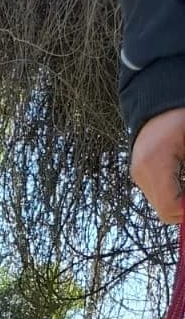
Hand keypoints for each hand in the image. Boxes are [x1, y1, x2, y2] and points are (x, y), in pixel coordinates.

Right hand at [131, 108, 184, 222]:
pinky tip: (179, 178)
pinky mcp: (137, 175)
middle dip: (182, 207)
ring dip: (177, 200)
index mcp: (155, 164)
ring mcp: (137, 175)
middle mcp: (141, 173)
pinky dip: (170, 193)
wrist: (160, 108)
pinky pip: (156, 194)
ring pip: (160, 205)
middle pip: (164, 210)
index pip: (169, 207)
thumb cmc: (181, 121)